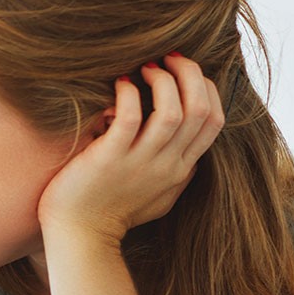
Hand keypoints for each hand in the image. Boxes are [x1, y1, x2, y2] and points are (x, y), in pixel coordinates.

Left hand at [38, 54, 224, 243]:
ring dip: (163, 80)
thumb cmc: (111, 214)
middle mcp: (166, 165)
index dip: (207, 89)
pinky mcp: (109, 159)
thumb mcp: (157, 197)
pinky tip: (119, 85)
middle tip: (169, 57)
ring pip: (173, 111)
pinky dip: (129, 93)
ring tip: (144, 68)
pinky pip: (131, 116)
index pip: (213, 121)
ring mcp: (139, 162)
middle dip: (190, 74)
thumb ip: (175, 175)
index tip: (186, 73)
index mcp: (180, 169)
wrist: (79, 237)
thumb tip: (187, 154)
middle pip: (200, 110)